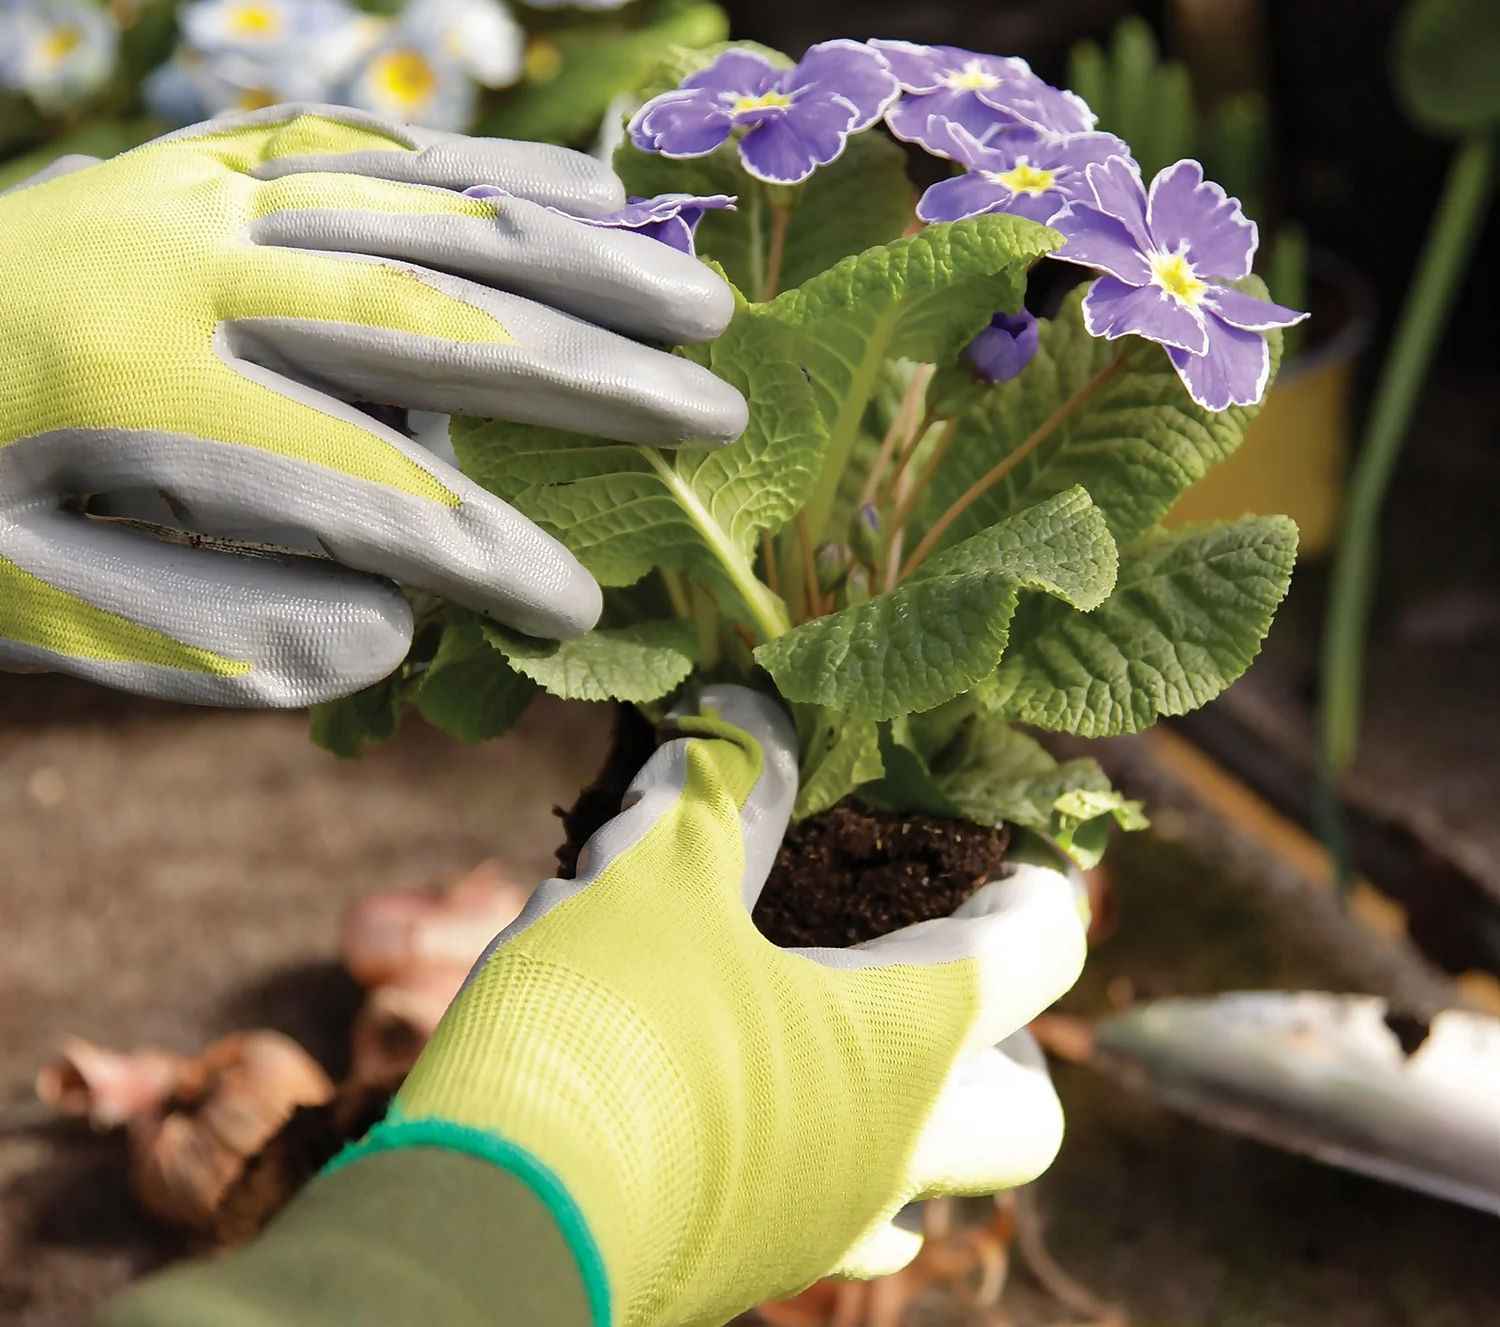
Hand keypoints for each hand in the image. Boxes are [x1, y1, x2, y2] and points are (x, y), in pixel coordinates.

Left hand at [0, 104, 742, 705]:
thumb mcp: (38, 604)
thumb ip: (221, 631)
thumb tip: (399, 630)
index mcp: (134, 390)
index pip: (363, 485)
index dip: (484, 552)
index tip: (583, 606)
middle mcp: (187, 264)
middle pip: (433, 319)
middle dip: (593, 375)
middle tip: (716, 414)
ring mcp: (199, 186)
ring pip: (426, 207)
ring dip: (580, 256)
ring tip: (699, 300)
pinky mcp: (205, 150)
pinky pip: (373, 142)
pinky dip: (493, 164)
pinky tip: (592, 185)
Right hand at [346, 686, 1087, 1326]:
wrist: (488, 1225)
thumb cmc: (600, 1027)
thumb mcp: (657, 868)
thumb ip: (724, 780)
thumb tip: (752, 707)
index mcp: (906, 1042)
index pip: (1042, 954)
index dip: (1038, 885)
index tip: (1006, 846)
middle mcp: (894, 1153)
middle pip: (1026, 1114)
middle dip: (1007, 1034)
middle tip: (931, 956)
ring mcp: (827, 1225)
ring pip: (930, 1175)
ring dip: (913, 1093)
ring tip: (825, 1008)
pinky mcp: (751, 1262)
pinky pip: (835, 1211)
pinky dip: (824, 1144)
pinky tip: (744, 1087)